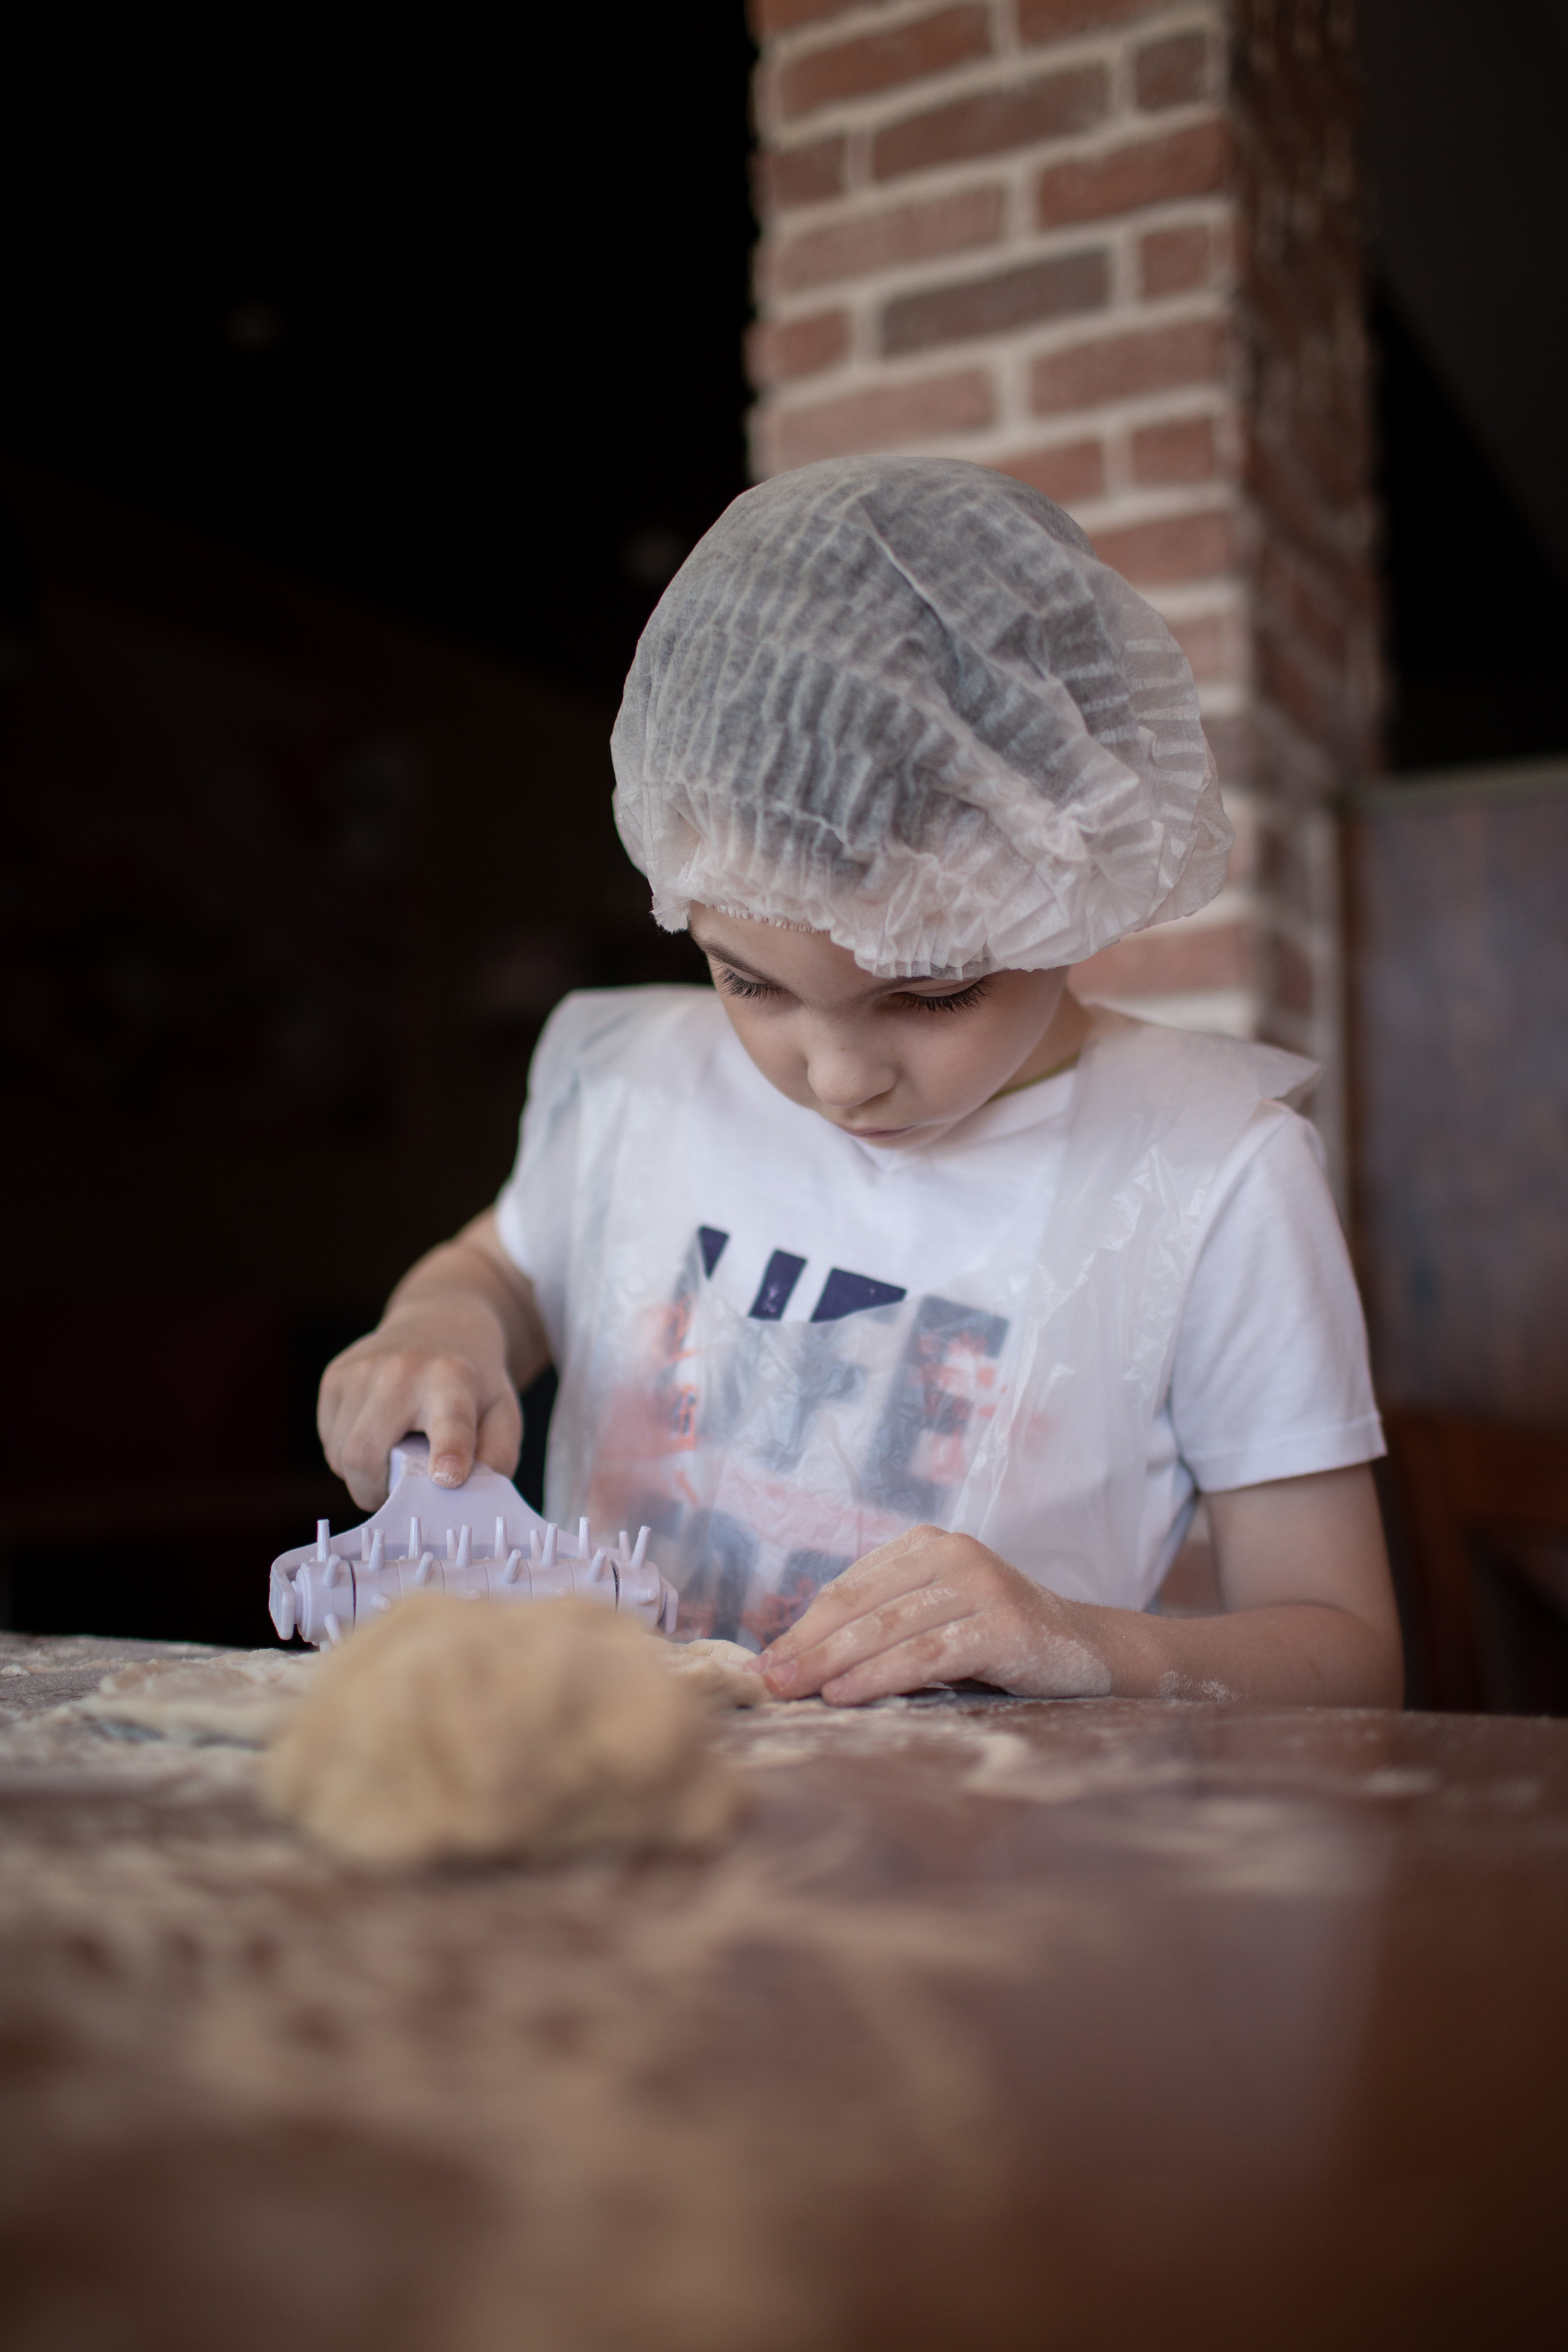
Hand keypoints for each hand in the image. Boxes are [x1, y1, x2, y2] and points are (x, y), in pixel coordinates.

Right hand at [317, 1298, 521, 1508]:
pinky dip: (346, 1453)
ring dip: (361, 1474)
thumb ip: (497, 1458)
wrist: (440, 1320)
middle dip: (374, 1492)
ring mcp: (361, 1370)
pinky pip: (329, 1439)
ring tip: (390, 1459)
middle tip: (396, 1497)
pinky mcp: (335, 1375)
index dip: (449, 1451)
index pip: (450, 1420)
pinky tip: (375, 1435)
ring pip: (339, 1454)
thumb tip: (470, 1499)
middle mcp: (402, 1370)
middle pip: (364, 1453)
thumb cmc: (474, 1381)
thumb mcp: (503, 1413)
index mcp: (455, 1379)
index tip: (449, 1477)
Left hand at [753, 1525, 1112, 1705]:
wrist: (1088, 1649)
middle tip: (767, 1680)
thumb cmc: (998, 1640)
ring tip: (794, 1691)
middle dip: (807, 1647)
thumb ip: (882, 1624)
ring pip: (888, 1628)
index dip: (803, 1626)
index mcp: (927, 1544)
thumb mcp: (936, 1618)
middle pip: (862, 1605)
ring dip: (833, 1663)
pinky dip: (880, 1675)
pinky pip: (926, 1654)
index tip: (764, 1661)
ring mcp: (980, 1585)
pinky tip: (846, 1695)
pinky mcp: (1002, 1625)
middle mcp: (953, 1553)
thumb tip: (799, 1655)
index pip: (849, 1587)